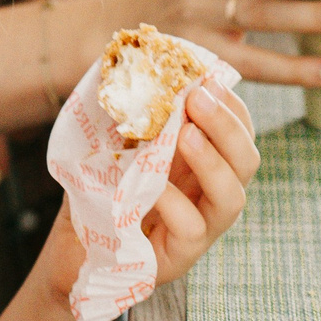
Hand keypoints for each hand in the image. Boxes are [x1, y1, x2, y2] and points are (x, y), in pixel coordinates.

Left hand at [1, 84, 258, 320]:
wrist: (73, 245)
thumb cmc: (99, 189)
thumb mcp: (117, 142)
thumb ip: (133, 111)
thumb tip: (134, 62)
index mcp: (203, 164)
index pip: (238, 132)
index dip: (230, 105)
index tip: (206, 78)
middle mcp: (210, 195)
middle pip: (247, 161)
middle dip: (227, 125)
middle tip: (197, 97)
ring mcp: (200, 228)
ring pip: (232, 198)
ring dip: (212, 161)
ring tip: (187, 134)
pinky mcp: (179, 258)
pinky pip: (191, 229)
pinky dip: (174, 202)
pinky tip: (154, 186)